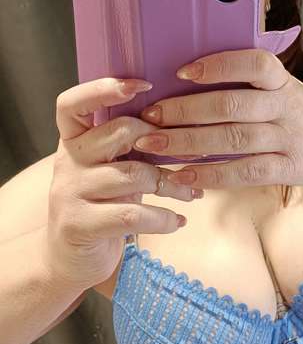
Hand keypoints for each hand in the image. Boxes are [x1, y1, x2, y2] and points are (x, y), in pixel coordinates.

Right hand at [45, 78, 203, 290]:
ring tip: (192, 194)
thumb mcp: (112, 167)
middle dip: (163, 140)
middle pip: (119, 131)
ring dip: (173, 184)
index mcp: (75, 139)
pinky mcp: (80, 225)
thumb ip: (130, 144)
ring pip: (134, 174)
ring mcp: (70, 192)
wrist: (70, 258)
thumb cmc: (104, 204)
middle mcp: (68, 160)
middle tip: (190, 154)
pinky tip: (179, 221)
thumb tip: (183, 118)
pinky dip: (164, 218)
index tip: (145, 84)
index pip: (73, 103)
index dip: (104, 88)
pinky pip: (133, 215)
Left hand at [134, 49, 302, 189]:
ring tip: (154, 147)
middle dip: (185, 111)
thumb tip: (181, 80)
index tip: (181, 72)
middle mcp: (287, 106)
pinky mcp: (288, 169)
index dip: (218, 66)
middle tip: (150, 117)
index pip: (254, 64)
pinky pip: (245, 172)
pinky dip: (211, 174)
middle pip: (232, 105)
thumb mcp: (280, 87)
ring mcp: (289, 139)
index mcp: (282, 80)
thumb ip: (245, 83)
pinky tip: (183, 175)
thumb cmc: (294, 111)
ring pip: (233, 140)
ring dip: (189, 143)